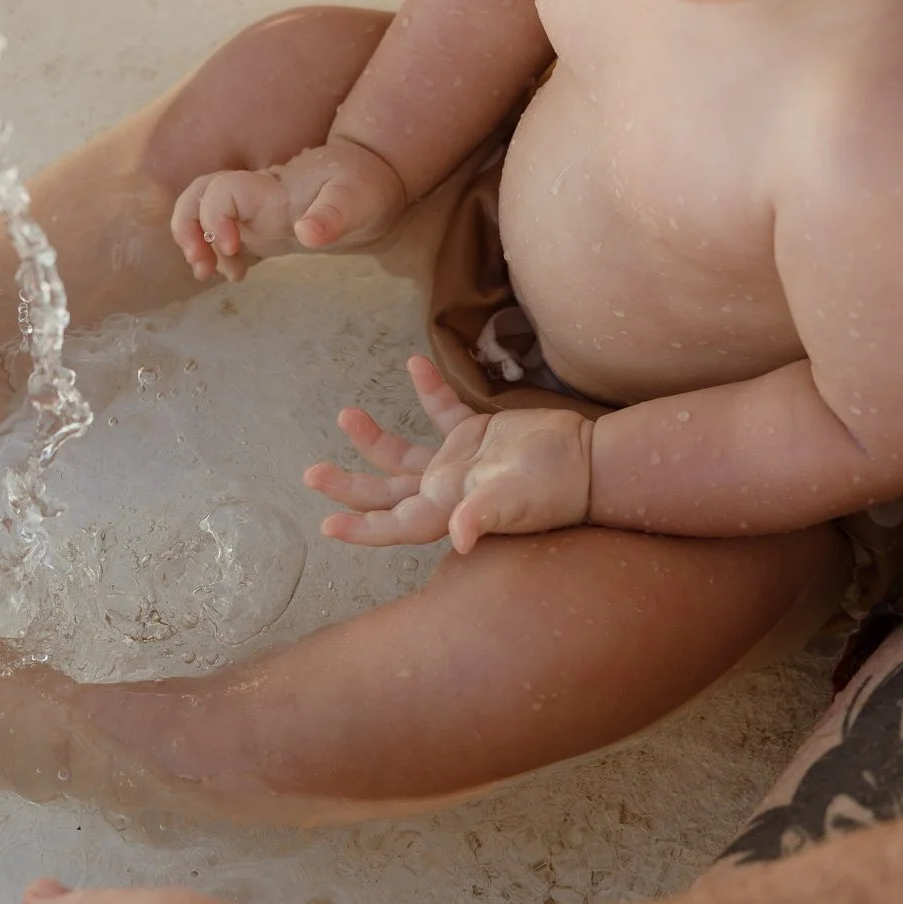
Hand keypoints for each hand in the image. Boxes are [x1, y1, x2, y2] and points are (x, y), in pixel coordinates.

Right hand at [170, 136, 407, 281]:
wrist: (374, 182)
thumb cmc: (364, 187)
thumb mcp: (357, 200)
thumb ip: (331, 217)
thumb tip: (306, 235)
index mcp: (270, 188)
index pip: (221, 190)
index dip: (214, 216)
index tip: (231, 247)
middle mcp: (254, 197)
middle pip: (197, 195)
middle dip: (186, 226)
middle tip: (200, 263)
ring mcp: (255, 212)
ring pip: (203, 213)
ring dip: (194, 241)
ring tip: (205, 273)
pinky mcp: (261, 228)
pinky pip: (224, 236)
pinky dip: (217, 255)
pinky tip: (234, 276)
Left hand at [306, 354, 592, 553]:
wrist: (591, 459)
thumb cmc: (554, 488)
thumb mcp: (517, 501)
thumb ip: (485, 515)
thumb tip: (462, 539)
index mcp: (447, 509)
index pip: (395, 525)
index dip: (361, 528)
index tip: (327, 524)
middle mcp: (446, 490)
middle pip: (386, 493)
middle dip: (348, 486)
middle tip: (311, 474)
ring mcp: (459, 462)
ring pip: (403, 455)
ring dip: (373, 439)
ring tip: (346, 415)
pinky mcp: (478, 433)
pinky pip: (443, 410)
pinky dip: (427, 389)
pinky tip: (413, 364)